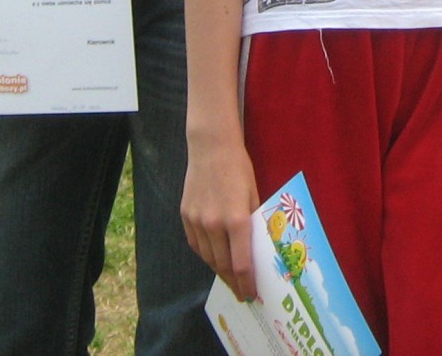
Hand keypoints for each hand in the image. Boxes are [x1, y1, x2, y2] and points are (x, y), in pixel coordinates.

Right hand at [181, 135, 261, 300]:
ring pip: (208, 258)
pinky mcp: (185, 216)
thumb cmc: (239, 168)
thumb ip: (253, 223)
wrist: (211, 148)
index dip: (247, 283)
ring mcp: (197, 221)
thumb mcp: (254, 195)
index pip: (241, 263)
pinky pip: (196, 245)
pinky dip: (206, 255)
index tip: (251, 294)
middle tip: (242, 291)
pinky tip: (214, 258)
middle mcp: (214, 224)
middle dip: (234, 282)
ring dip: (219, 271)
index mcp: (236, 219)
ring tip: (229, 278)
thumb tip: (256, 249)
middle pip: (223, 265)